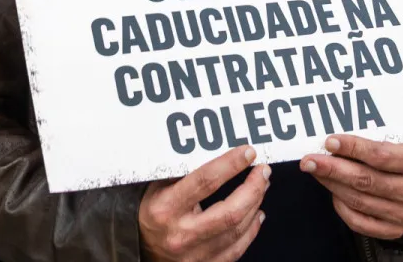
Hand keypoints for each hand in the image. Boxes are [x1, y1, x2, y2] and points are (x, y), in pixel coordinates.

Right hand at [138, 145, 268, 261]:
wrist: (139, 249)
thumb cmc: (152, 212)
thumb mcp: (157, 188)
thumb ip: (184, 173)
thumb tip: (218, 151)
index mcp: (166, 208)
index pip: (205, 181)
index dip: (230, 165)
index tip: (248, 152)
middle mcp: (180, 233)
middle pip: (229, 212)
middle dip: (253, 189)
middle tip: (263, 171)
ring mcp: (194, 254)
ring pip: (236, 230)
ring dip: (255, 205)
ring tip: (261, 186)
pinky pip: (236, 249)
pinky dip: (251, 229)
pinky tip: (257, 213)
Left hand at [302, 135, 402, 240]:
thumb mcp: (400, 144)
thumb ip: (372, 144)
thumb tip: (333, 145)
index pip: (380, 155)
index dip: (352, 147)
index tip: (329, 141)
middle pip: (365, 180)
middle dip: (332, 169)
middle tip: (310, 161)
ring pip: (358, 200)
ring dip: (332, 185)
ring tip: (317, 172)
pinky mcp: (394, 230)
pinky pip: (359, 221)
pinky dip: (341, 206)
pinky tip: (333, 192)